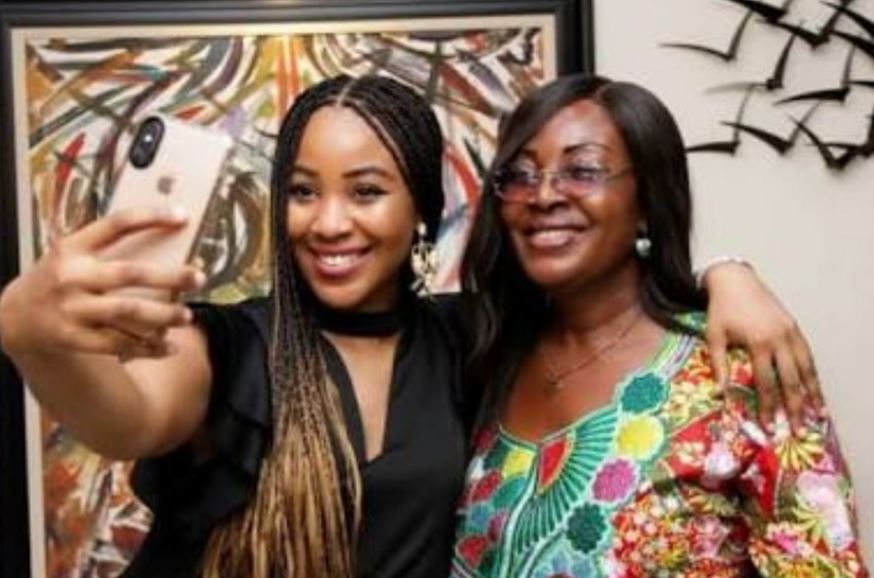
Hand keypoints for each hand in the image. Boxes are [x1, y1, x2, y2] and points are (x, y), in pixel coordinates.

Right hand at [0, 208, 203, 360]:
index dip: (151, 217)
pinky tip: (168, 346)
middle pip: (130, 273)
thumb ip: (105, 249)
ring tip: (187, 315)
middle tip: (197, 278)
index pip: (117, 224)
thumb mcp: (70, 254)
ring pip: (128, 311)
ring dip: (163, 315)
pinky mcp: (73, 337)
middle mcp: (72, 276)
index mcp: (73, 247)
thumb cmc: (53, 280)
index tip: (182, 217)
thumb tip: (163, 244)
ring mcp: (72, 308)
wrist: (12, 317)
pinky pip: (118, 343)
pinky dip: (147, 347)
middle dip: (170, 276)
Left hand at [702, 262, 823, 434]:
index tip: (769, 426)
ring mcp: (790, 332)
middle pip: (791, 380)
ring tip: (816, 414)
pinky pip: (808, 354)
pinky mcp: (794, 327)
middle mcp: (778, 339)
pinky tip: (815, 387)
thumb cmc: (721, 310)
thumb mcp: (714, 336)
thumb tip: (720, 394)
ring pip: (806, 368)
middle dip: (794, 407)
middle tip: (799, 430)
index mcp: (758, 342)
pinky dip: (812, 373)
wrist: (735, 280)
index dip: (768, 406)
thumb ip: (718, 365)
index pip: (766, 383)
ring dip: (812, 393)